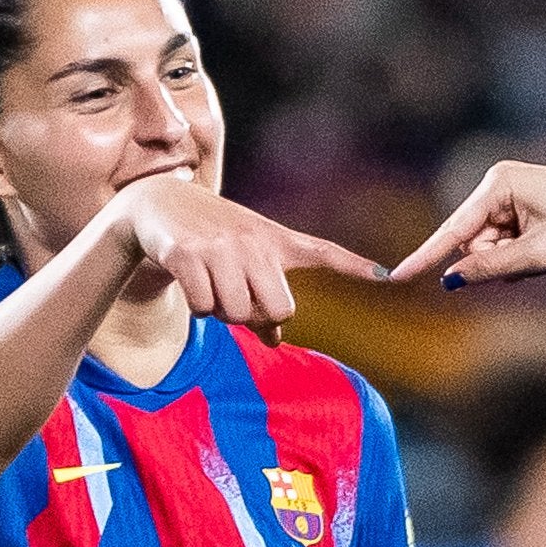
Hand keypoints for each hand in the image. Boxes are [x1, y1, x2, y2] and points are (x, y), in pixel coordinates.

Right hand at [110, 172, 380, 340]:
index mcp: (275, 241)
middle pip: (279, 309)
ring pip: (239, 313)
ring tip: (210, 283)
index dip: (355, 266)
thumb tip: (275, 341)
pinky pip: (205, 307)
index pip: (323, 252)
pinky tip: (189, 281)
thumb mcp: (243, 263)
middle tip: (235, 296)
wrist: (158, 205)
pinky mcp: (188, 254)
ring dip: (222, 313)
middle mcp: (254, 241)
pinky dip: (198, 307)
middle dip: (256, 316)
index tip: (388, 276)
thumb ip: (262, 302)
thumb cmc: (210, 239)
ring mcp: (221, 247)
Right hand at [389, 161, 545, 286]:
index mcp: (499, 183)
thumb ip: (491, 267)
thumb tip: (452, 280)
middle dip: (492, 259)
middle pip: (470, 240)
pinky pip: (500, 242)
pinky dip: (515, 255)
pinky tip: (541, 249)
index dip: (427, 256)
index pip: (455, 228)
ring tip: (541, 254)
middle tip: (528, 262)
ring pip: (486, 245)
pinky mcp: (516, 206)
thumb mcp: (537, 255)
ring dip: (506, 260)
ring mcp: (507, 194)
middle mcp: (497, 183)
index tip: (398, 276)